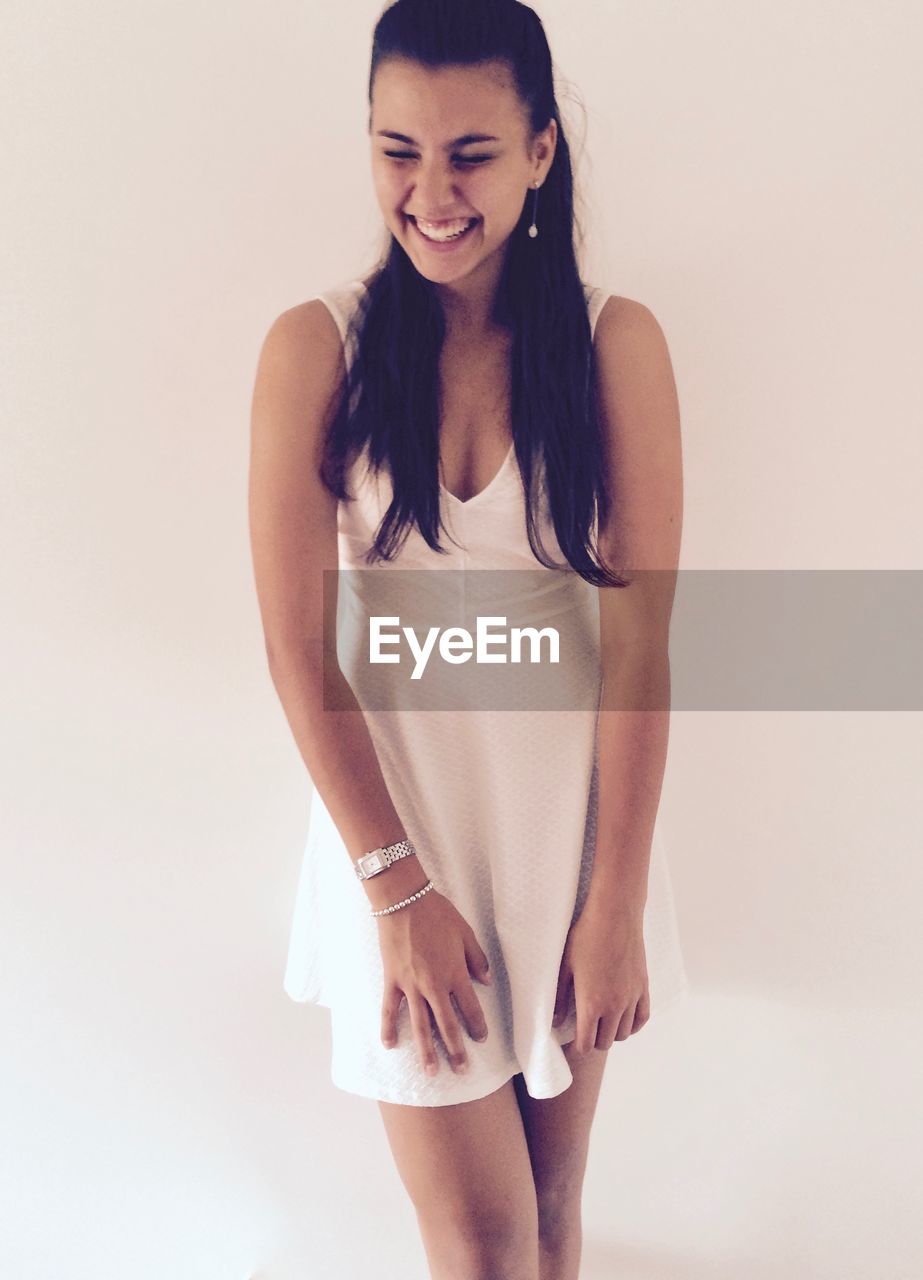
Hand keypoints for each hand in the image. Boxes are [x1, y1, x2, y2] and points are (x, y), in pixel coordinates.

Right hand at [377, 887, 492, 1076]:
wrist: (404, 901)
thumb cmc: (437, 913)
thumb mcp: (465, 933)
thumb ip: (477, 959)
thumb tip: (487, 980)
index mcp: (455, 974)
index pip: (470, 1008)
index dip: (477, 1025)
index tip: (481, 1038)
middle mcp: (434, 985)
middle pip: (446, 1025)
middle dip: (455, 1050)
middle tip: (461, 1070)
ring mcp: (411, 985)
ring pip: (420, 1025)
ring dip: (426, 1050)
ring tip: (430, 1072)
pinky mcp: (392, 980)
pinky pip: (389, 1009)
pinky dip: (388, 1028)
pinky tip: (390, 1045)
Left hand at [552, 896, 649, 1054]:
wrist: (615, 915)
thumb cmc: (586, 937)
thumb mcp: (565, 966)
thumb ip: (560, 997)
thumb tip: (556, 1021)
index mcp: (591, 1003)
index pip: (586, 1044)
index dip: (577, 1046)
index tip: (571, 1040)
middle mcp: (614, 1006)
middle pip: (605, 1042)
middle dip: (593, 1040)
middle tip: (585, 1029)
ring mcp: (632, 998)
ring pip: (624, 1033)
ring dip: (612, 1032)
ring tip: (602, 1021)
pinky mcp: (643, 987)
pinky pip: (642, 1019)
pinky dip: (632, 1024)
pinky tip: (623, 1018)